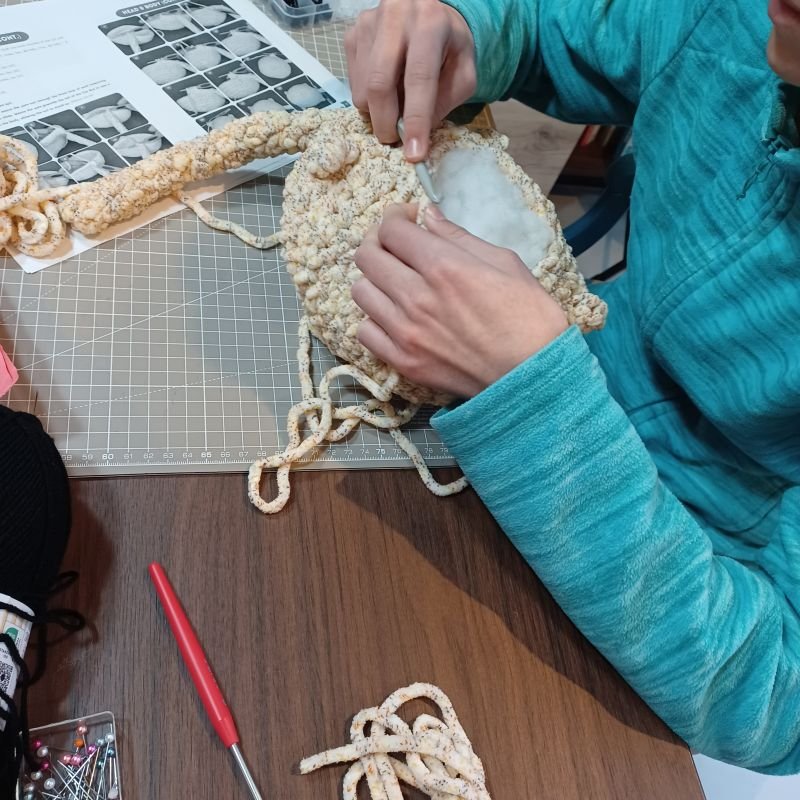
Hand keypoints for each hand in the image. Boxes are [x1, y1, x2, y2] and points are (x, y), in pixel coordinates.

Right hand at [344, 0, 475, 159]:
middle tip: (395, 140)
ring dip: (377, 111)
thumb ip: (445, 102)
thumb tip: (415, 135)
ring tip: (396, 104)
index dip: (416, 120)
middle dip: (386, 123)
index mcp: (430, 23)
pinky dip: (369, 98)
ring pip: (363, 89)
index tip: (414, 153)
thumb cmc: (449, 46)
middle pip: (380, 85)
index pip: (419, 78)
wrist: (428, 11)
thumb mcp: (463, 73)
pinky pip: (354, 83)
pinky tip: (386, 86)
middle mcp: (396, 17)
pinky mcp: (352, 34)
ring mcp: (369, 24)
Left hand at [352, 205, 568, 398]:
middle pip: (367, 256)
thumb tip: (428, 216)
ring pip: (361, 292)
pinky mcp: (403, 361)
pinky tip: (393, 315)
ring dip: (374, 279)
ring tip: (394, 281)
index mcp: (444, 267)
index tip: (407, 219)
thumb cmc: (529, 317)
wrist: (533, 375)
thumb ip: (458, 237)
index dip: (395, 216)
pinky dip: (374, 319)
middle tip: (396, 245)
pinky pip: (365, 332)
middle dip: (378, 242)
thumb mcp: (504, 262)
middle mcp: (416, 297)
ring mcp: (406, 332)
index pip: (391, 229)